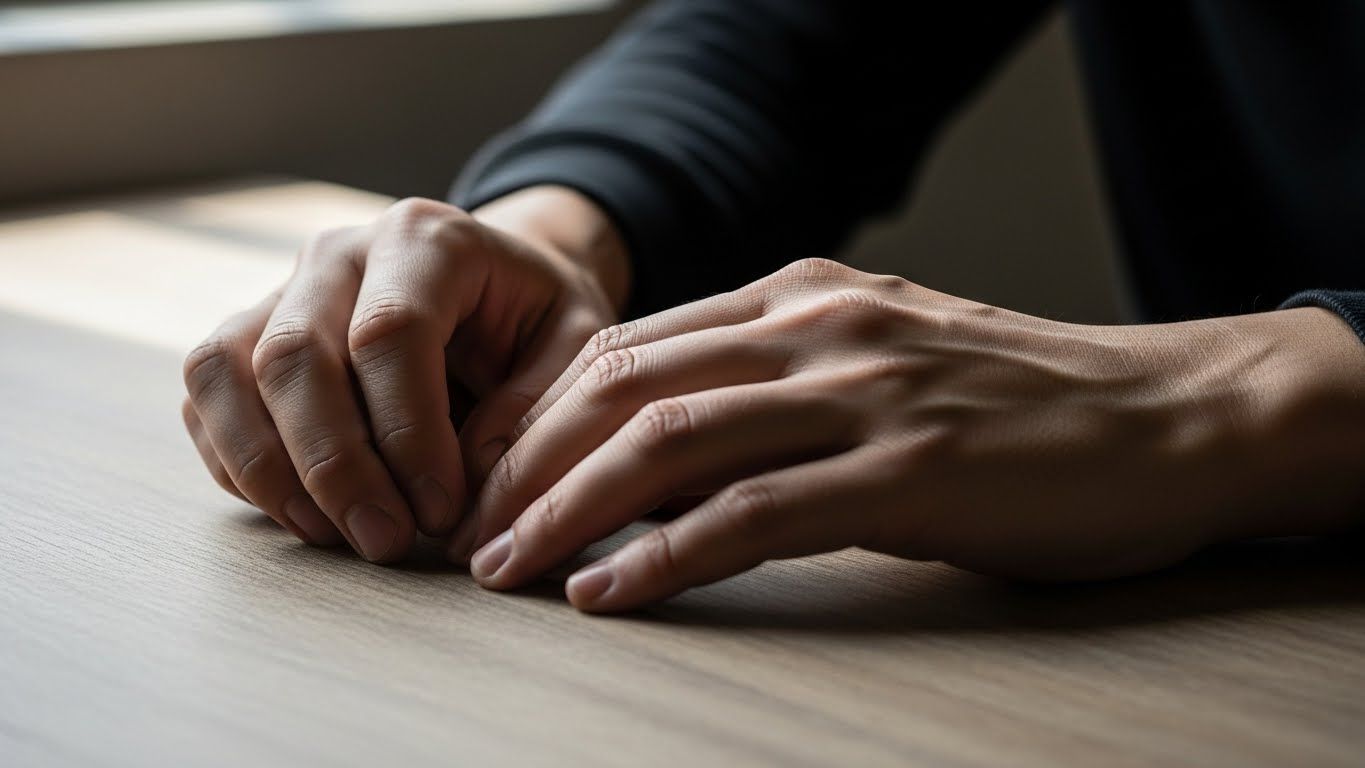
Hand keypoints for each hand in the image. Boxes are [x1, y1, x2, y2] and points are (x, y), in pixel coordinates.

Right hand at [182, 188, 624, 561]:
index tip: (443, 511)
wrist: (497, 285)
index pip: (390, 333)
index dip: (408, 434)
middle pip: (295, 356)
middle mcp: (338, 253)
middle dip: (336, 467)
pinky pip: (207, 399)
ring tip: (337, 537)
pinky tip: (303, 513)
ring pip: (226, 372)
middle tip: (387, 542)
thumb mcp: (575, 345)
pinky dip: (240, 465)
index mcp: (427, 240)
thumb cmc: (537, 320)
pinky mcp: (248, 336)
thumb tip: (468, 486)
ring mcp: (282, 290)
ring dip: (272, 471)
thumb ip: (535, 407)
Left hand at [457, 258, 1364, 610]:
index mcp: (801, 294)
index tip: (489, 474)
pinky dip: (662, 555)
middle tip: (470, 530)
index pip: (629, 345)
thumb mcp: (880, 357)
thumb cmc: (1017, 400)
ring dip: (567, 509)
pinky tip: (607, 592)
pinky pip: (750, 514)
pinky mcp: (906, 472)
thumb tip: (665, 436)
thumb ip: (779, 376)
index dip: (540, 413)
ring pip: (669, 441)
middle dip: (527, 462)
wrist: (1166, 416)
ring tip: (507, 567)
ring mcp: (862, 393)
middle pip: (624, 386)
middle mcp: (818, 326)